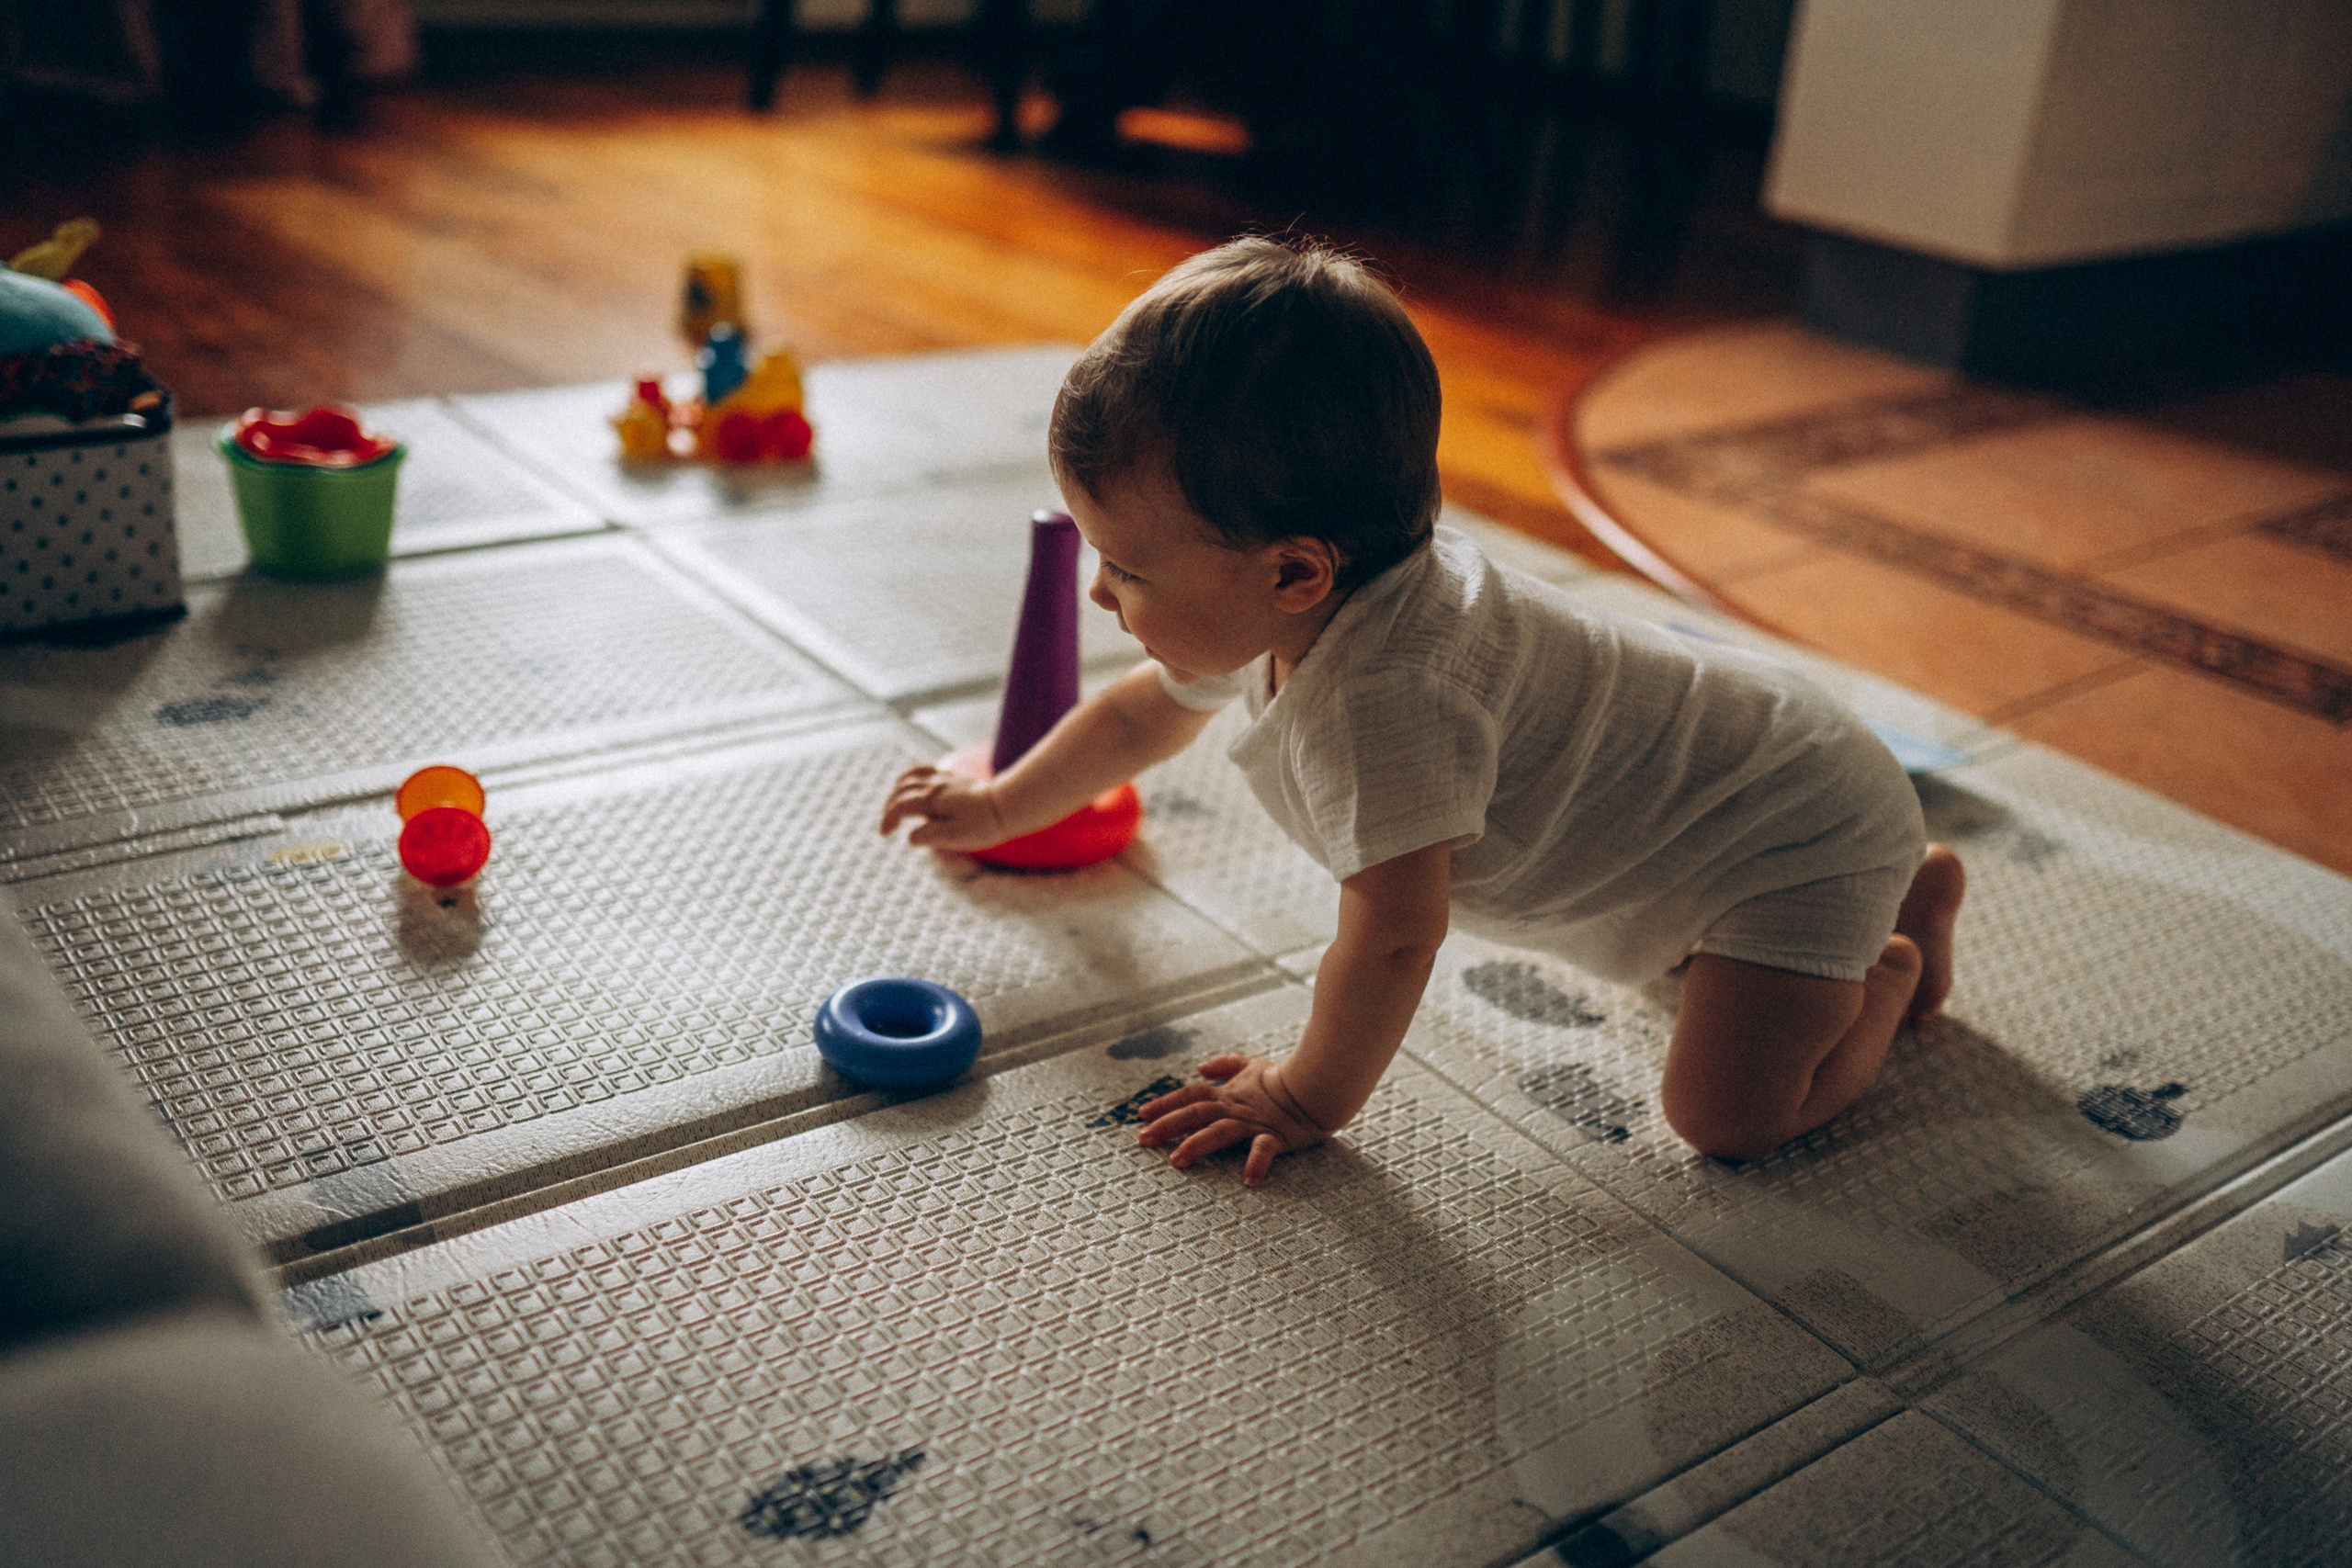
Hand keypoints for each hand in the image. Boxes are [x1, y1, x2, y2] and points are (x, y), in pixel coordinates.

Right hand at [878, 764, 1008, 850]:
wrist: (1008, 805)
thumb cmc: (984, 824)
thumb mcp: (955, 837)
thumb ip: (930, 837)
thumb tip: (911, 837)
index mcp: (933, 799)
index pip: (901, 806)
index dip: (889, 819)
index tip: (885, 834)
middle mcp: (936, 785)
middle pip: (902, 790)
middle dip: (890, 807)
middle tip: (888, 825)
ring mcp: (945, 779)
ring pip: (911, 777)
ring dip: (898, 790)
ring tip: (894, 803)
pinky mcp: (954, 779)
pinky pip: (927, 770)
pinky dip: (913, 776)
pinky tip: (913, 784)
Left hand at [1136, 1054, 1330, 1186]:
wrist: (1316, 1083)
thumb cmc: (1284, 1077)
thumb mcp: (1252, 1064)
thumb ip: (1225, 1065)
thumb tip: (1200, 1068)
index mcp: (1227, 1095)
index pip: (1189, 1096)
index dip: (1165, 1103)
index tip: (1141, 1113)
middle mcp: (1234, 1109)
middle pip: (1194, 1114)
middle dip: (1166, 1126)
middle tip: (1142, 1140)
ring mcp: (1253, 1123)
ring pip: (1218, 1132)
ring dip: (1196, 1145)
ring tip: (1176, 1161)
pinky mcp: (1276, 1136)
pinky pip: (1265, 1150)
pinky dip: (1257, 1163)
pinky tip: (1249, 1179)